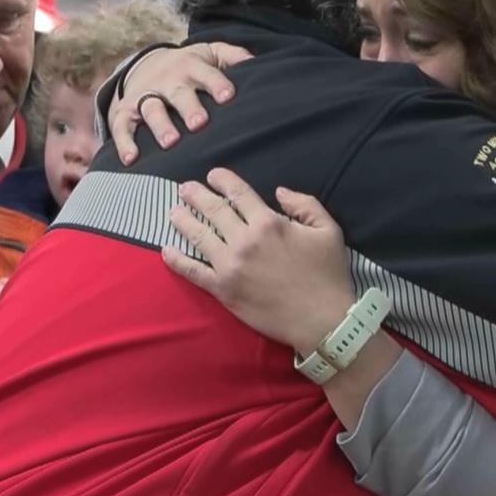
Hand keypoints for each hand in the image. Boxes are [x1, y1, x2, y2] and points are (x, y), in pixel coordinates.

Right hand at [108, 42, 254, 163]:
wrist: (148, 63)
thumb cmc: (191, 66)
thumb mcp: (211, 53)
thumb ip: (233, 56)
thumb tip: (256, 62)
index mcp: (191, 67)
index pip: (206, 74)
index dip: (216, 83)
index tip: (227, 97)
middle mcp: (168, 81)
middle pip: (178, 94)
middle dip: (188, 107)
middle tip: (199, 124)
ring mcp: (146, 95)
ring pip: (152, 109)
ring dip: (160, 126)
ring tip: (171, 143)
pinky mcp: (126, 110)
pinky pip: (122, 125)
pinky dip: (124, 141)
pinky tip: (130, 158)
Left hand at [162, 167, 354, 349]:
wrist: (322, 320)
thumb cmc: (328, 275)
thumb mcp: (329, 231)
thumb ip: (305, 204)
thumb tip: (279, 191)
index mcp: (269, 223)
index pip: (238, 193)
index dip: (222, 180)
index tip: (213, 175)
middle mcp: (244, 240)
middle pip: (213, 210)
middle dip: (196, 195)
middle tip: (184, 189)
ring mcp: (230, 265)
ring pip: (198, 236)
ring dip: (183, 221)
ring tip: (173, 212)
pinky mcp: (223, 289)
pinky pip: (193, 272)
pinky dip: (177, 260)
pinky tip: (166, 250)